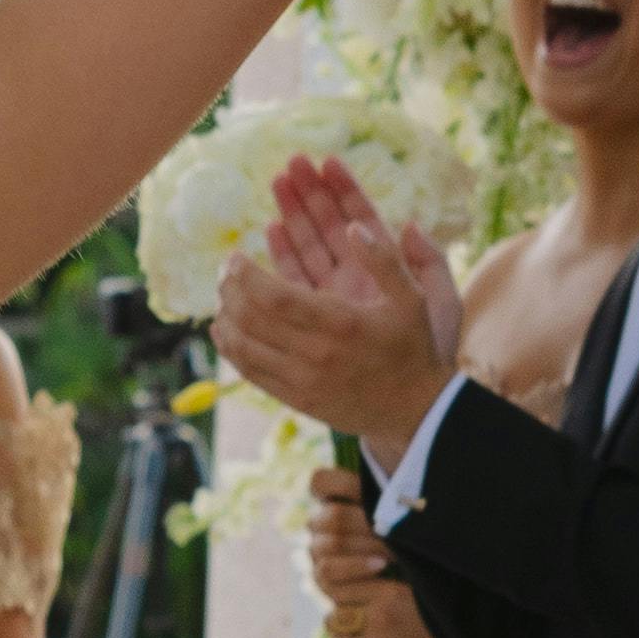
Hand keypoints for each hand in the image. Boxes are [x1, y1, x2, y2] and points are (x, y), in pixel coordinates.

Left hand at [210, 156, 464, 453]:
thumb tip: (354, 227)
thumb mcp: (414, 299)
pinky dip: (230, 349)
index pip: (274, 297)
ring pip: (244, 348)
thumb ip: (385, 260)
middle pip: (251, 320)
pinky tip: (225, 329)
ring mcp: (304, 382)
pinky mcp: (297, 401)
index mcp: (341, 324)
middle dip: (229, 290)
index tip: (234, 257)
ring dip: (225, 317)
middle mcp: (317, 355)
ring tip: (222, 296)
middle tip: (224, 271)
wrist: (416, 410)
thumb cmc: (412, 347)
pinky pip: (251, 373)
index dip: (245, 275)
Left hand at [295, 458, 459, 637]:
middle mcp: (383, 616)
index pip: (338, 586)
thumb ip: (401, 577)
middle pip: (335, 617)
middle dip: (345, 623)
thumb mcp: (432, 589)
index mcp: (393, 589)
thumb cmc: (463, 620)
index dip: (345, 595)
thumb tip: (375, 564)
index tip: (357, 602)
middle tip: (362, 628)